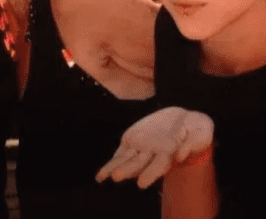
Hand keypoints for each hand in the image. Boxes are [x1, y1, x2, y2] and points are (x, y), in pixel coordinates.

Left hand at [96, 106, 213, 188]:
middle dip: (128, 170)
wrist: (185, 120)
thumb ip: (192, 143)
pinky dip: (114, 161)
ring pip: (127, 160)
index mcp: (170, 154)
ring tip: (102, 177)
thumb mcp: (202, 132)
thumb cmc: (198, 129)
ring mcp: (142, 147)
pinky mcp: (134, 139)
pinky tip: (103, 172)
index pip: (159, 166)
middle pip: (139, 164)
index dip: (151, 174)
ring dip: (115, 168)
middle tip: (116, 177)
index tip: (142, 184)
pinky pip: (122, 152)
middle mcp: (154, 154)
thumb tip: (181, 155)